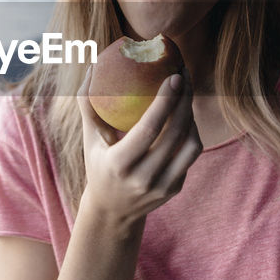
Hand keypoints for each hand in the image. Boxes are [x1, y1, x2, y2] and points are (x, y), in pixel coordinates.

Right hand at [76, 64, 202, 225]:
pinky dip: (190, 131)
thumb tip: (91, 68)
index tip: (174, 75)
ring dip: (192, 115)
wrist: (112, 211)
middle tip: (184, 75)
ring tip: (186, 93)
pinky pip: (190, 154)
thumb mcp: (89, 138)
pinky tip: (185, 115)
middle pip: (174, 133)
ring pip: (190, 144)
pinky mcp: (175, 188)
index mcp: (119, 164)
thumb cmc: (98, 164)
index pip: (148, 128)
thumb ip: (88, 104)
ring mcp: (162, 186)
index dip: (165, 101)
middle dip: (185, 99)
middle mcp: (143, 178)